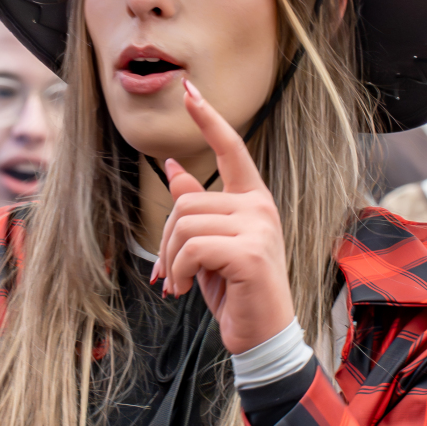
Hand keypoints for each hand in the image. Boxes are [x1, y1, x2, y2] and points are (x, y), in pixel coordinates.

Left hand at [149, 80, 295, 354]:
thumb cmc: (235, 290)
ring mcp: (258, 228)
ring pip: (185, 223)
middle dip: (166, 240)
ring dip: (171, 260)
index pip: (231, 149)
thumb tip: (173, 169)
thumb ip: (197, 207)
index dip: (209, 120)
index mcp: (253, 200)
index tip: (189, 91)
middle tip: (168, 272)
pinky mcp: (249, 253)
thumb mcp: (209, 245)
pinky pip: (192, 248)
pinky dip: (179, 272)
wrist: (261, 334)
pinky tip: (185, 291)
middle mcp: (260, 207)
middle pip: (187, 200)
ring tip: (178, 283)